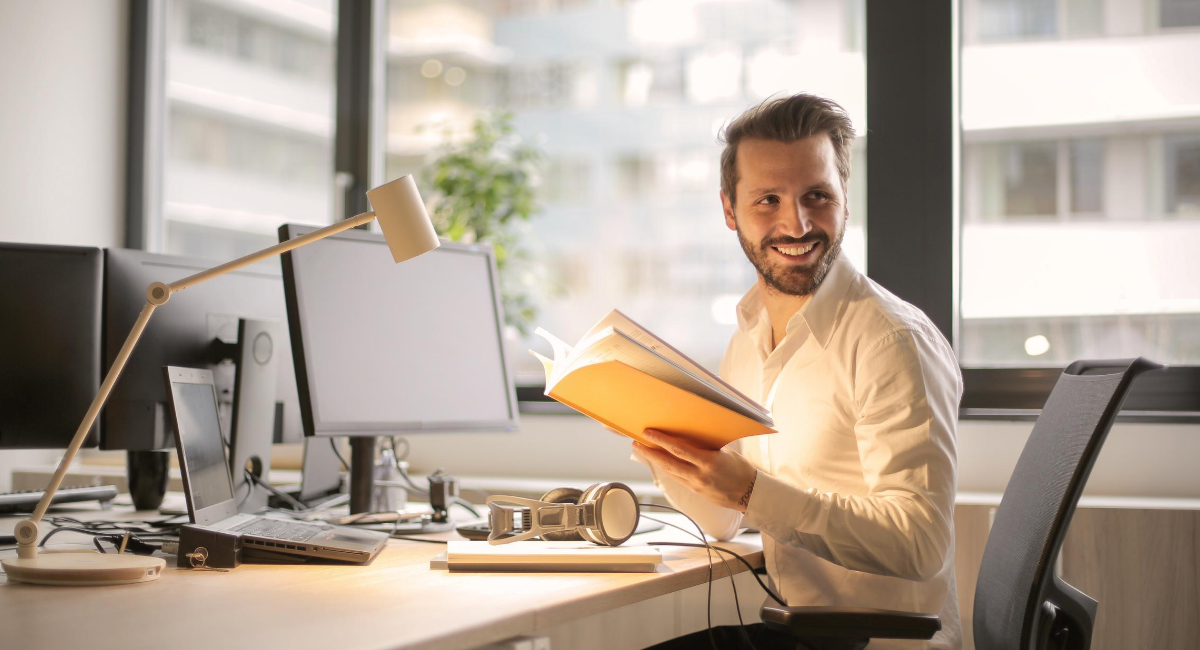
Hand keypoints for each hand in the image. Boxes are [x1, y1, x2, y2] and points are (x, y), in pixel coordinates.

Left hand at [633, 429, 757, 512]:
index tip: (648, 433)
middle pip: (668, 463)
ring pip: (670, 472)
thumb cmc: (741, 469)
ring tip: (643, 450)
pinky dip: (667, 468)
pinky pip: (677, 478)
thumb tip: (690, 434)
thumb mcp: (725, 452)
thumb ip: (707, 445)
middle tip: (636, 443)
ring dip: (655, 461)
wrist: (750, 494)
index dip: (661, 440)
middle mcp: (699, 475)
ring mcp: (696, 485)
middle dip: (650, 452)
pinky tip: (660, 461)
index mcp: (709, 462)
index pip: (679, 449)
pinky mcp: (695, 492)